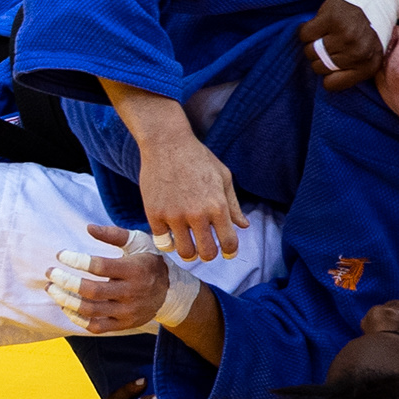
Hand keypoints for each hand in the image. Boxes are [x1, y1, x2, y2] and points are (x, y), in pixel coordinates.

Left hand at [47, 223, 174, 332]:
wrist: (171, 293)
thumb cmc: (148, 262)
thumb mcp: (138, 243)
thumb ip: (114, 234)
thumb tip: (88, 227)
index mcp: (134, 270)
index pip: (99, 266)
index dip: (76, 260)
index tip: (61, 255)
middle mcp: (131, 293)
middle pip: (91, 291)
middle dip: (65, 281)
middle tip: (50, 272)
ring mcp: (127, 311)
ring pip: (90, 310)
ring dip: (65, 300)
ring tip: (52, 288)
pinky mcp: (123, 324)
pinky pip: (95, 326)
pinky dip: (76, 318)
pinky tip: (65, 306)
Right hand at [129, 128, 242, 261]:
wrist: (167, 144)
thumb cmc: (199, 158)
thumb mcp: (223, 177)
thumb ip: (233, 205)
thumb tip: (244, 226)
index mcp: (218, 206)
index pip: (229, 243)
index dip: (230, 252)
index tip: (226, 252)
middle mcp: (197, 214)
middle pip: (207, 253)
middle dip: (208, 255)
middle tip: (205, 250)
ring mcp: (174, 216)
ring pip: (184, 252)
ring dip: (188, 252)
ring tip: (188, 246)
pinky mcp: (154, 214)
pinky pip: (162, 241)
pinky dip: (168, 242)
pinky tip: (170, 234)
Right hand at [301, 0, 381, 90]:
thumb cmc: (368, 28)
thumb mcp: (368, 55)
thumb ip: (351, 71)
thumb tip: (325, 81)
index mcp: (368, 67)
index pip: (330, 84)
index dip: (328, 72)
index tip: (336, 59)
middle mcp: (359, 53)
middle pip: (318, 67)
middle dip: (321, 56)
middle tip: (334, 40)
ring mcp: (346, 35)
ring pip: (310, 51)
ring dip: (314, 41)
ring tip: (331, 30)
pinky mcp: (332, 19)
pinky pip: (305, 35)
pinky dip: (309, 29)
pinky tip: (324, 22)